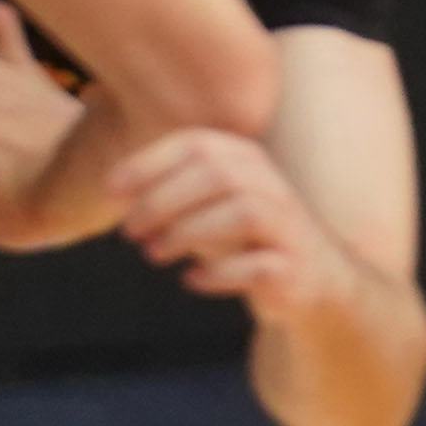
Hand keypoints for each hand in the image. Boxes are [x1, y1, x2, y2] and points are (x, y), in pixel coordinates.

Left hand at [110, 125, 347, 319]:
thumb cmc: (247, 239)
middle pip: (217, 175)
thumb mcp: (209, 204)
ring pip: (242, 213)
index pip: (197, 144)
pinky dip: (219, 274)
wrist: (314, 281)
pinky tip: (191, 281)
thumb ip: (169, 189)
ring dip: (188, 233)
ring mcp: (288, 227)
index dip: (149, 163)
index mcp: (247, 160)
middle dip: (163, 201)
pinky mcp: (295, 269)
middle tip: (129, 230)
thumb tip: (113, 189)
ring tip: (154, 254)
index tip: (111, 191)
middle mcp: (272, 185)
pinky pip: (259, 266)